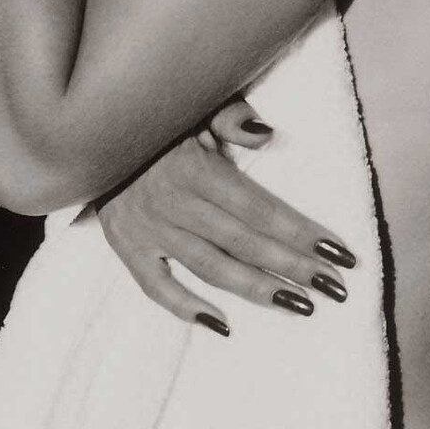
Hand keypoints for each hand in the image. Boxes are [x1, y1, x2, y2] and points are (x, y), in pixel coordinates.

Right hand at [95, 122, 357, 334]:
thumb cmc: (159, 118)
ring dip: (257, 290)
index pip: (259, 208)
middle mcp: (172, 201)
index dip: (301, 232)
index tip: (340, 252)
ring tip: (299, 306)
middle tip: (334, 288)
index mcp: (195, 166)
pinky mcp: (125, 247)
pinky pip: (156, 287)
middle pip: (243, 242)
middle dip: (293, 266)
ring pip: (210, 268)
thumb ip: (232, 117)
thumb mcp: (196, 104)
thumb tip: (268, 135)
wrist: (89, 132)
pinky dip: (186, 308)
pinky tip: (223, 325)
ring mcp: (147, 229)